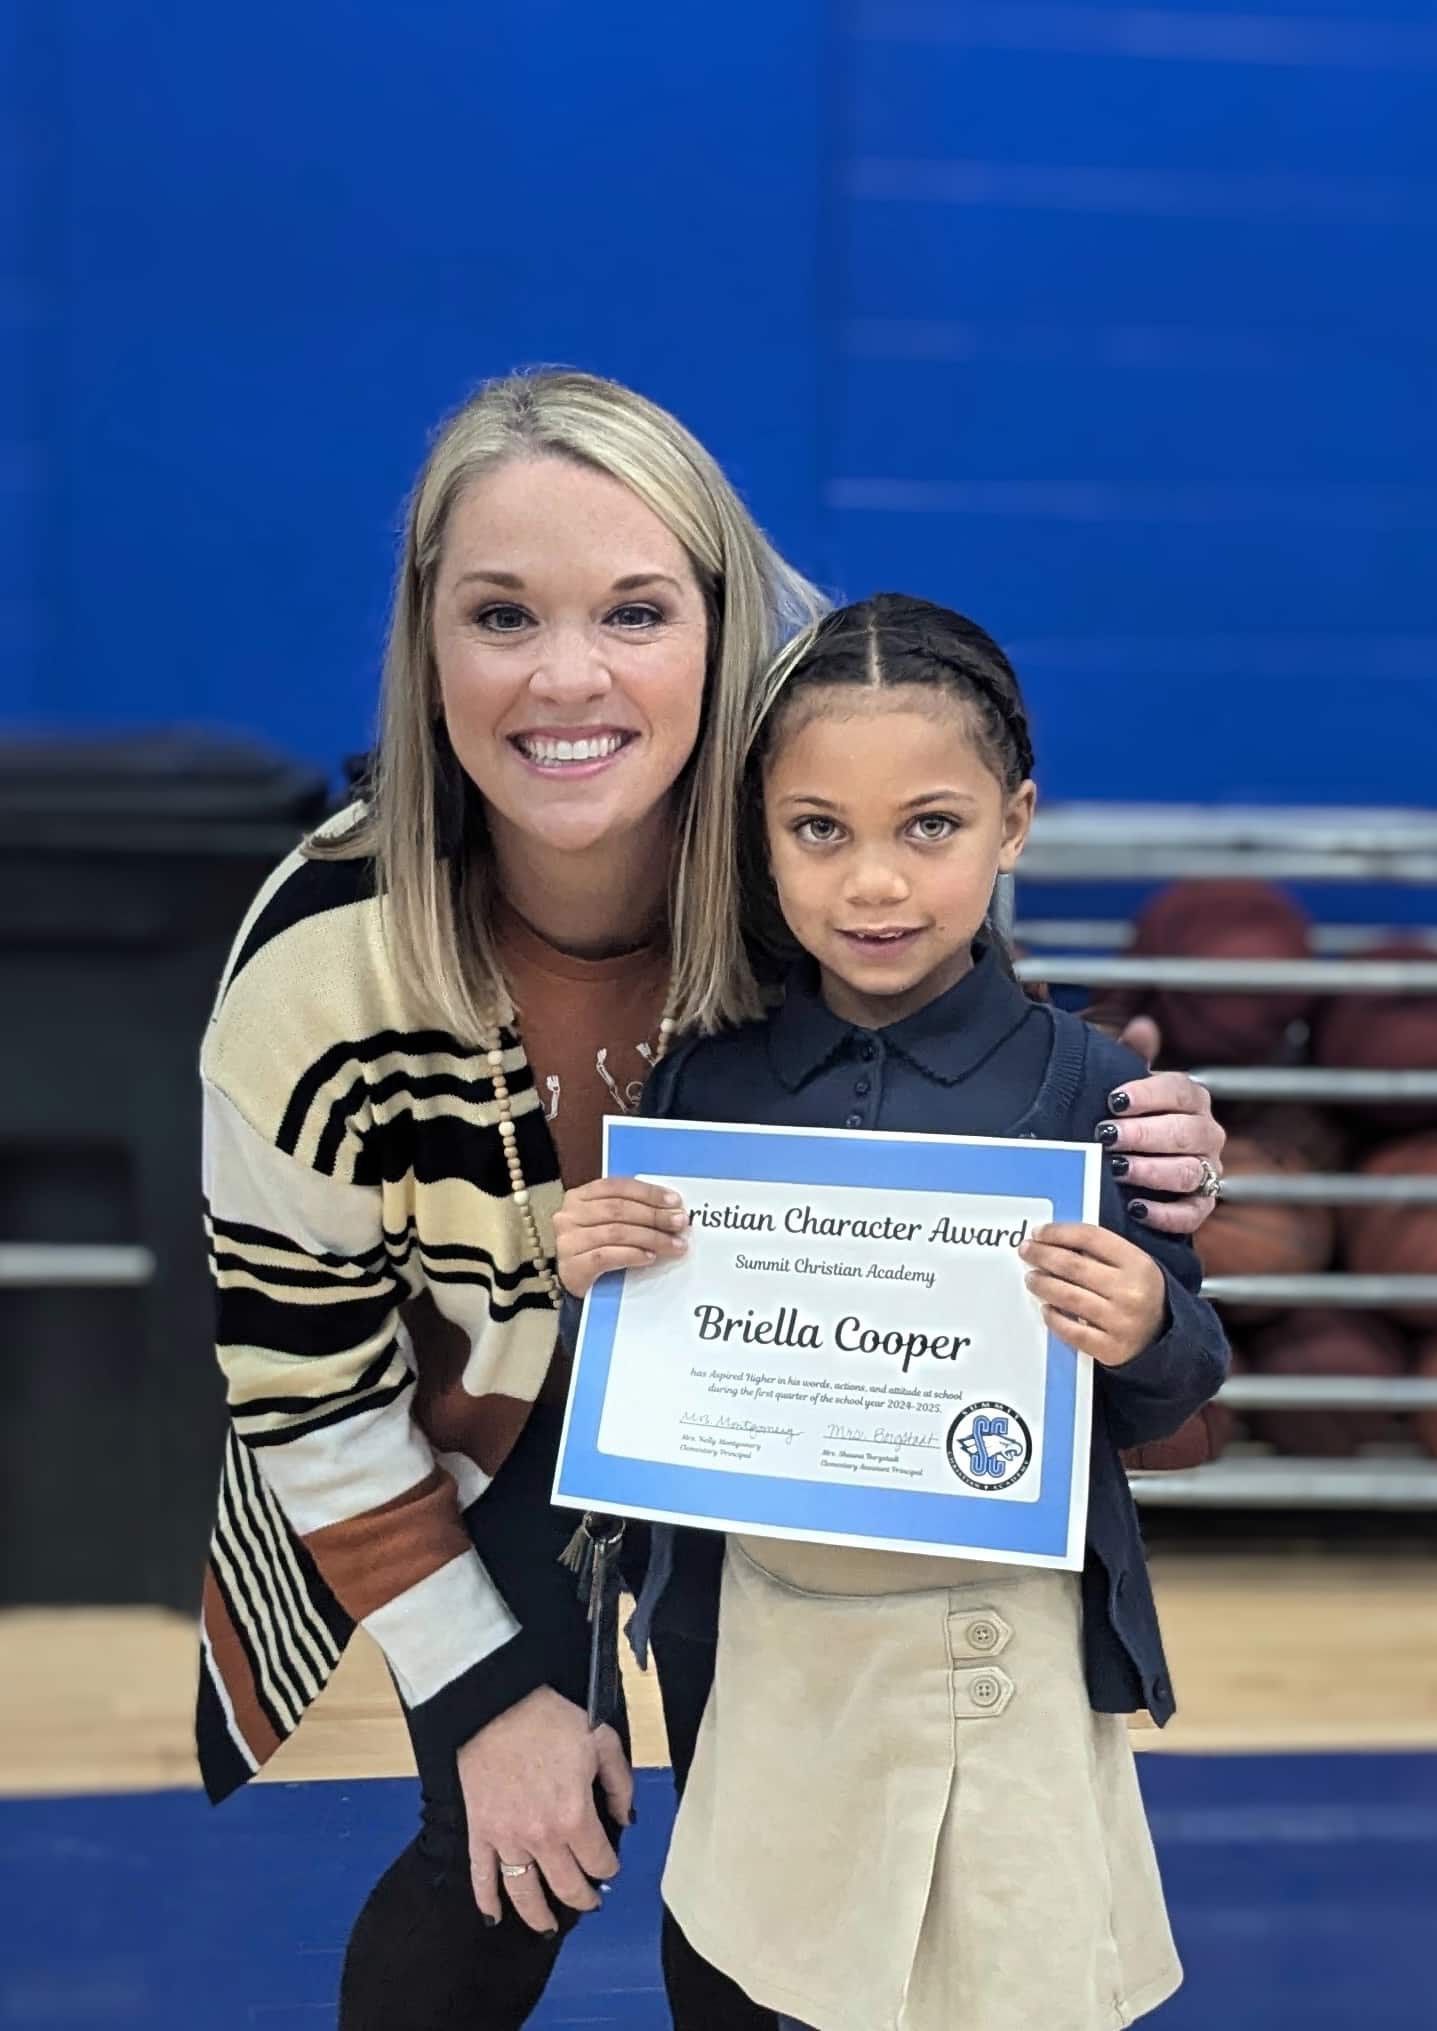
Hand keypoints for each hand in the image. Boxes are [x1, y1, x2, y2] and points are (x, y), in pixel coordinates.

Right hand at [459, 1687, 633, 1931]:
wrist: (496, 1704)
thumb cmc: (549, 1719)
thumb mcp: (602, 1741)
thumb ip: (620, 1785)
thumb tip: (626, 1820)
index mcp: (574, 1816)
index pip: (599, 1862)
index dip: (609, 1869)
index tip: (610, 1866)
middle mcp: (541, 1837)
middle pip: (566, 1886)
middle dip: (583, 1899)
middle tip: (590, 1903)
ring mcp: (506, 1838)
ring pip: (524, 1893)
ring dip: (539, 1915)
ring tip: (549, 1926)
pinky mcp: (478, 1832)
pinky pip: (481, 1876)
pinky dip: (487, 1901)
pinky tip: (495, 1917)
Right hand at [553, 1176, 688, 1297]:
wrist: (576, 1286)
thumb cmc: (597, 1249)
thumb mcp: (609, 1223)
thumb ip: (631, 1211)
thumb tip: (671, 1209)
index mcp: (579, 1197)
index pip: (616, 1186)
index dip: (648, 1192)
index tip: (675, 1201)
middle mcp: (568, 1216)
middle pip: (618, 1209)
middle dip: (654, 1215)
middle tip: (679, 1223)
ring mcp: (567, 1242)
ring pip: (616, 1232)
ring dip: (651, 1237)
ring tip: (674, 1244)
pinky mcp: (572, 1267)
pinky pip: (607, 1256)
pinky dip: (632, 1255)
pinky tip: (650, 1257)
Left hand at [1020, 1222, 1166, 1367]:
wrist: (1167, 1338)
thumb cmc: (1142, 1295)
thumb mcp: (1134, 1266)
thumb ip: (1102, 1252)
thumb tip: (1055, 1242)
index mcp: (1138, 1264)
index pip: (1090, 1237)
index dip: (1059, 1232)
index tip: (1039, 1233)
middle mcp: (1130, 1291)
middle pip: (1073, 1266)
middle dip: (1042, 1255)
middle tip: (1026, 1251)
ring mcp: (1120, 1322)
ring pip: (1068, 1296)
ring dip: (1042, 1284)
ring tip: (1031, 1278)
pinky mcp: (1110, 1348)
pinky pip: (1072, 1330)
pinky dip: (1054, 1318)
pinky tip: (1046, 1309)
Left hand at [1104, 1022, 1225, 1236]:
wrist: (1133, 1166)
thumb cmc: (1129, 1119)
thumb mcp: (1125, 1086)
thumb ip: (1133, 1056)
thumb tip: (1141, 1027)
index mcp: (1192, 1101)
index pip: (1181, 1091)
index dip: (1148, 1094)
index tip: (1114, 1100)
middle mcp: (1206, 1134)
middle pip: (1185, 1132)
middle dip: (1144, 1134)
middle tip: (1107, 1137)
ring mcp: (1207, 1171)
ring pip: (1188, 1172)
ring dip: (1152, 1171)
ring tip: (1117, 1169)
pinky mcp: (1200, 1206)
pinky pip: (1192, 1213)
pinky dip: (1165, 1214)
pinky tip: (1136, 1208)